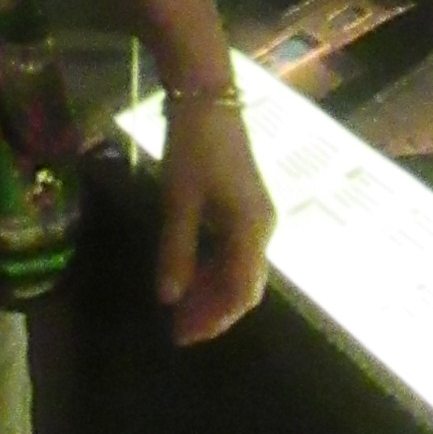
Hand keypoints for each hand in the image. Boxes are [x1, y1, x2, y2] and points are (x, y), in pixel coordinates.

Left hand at [154, 91, 273, 345]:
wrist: (208, 97)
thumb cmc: (194, 147)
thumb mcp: (179, 201)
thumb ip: (176, 252)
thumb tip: (169, 299)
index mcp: (251, 230)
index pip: (240, 293)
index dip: (213, 320)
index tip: (182, 336)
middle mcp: (262, 228)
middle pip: (243, 286)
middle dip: (212, 311)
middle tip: (176, 329)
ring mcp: (256, 217)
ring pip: (239, 270)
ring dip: (211, 292)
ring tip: (179, 309)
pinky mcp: (245, 206)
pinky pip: (234, 251)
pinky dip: (212, 270)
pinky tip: (189, 275)